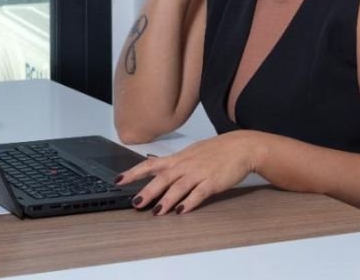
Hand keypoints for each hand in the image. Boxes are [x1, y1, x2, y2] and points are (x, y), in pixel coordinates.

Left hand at [115, 131, 261, 214]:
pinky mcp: (213, 182)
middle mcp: (185, 165)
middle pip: (163, 178)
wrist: (241, 147)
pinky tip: (181, 211)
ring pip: (179, 187)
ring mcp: (199, 173)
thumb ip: (174, 162)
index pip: (151, 165)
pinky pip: (199, 193)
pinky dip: (190, 202)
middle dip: (148, 191)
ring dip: (167, 199)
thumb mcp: (191, 153)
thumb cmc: (217, 151)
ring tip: (156, 212)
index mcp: (179, 159)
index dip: (133, 173)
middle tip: (136, 202)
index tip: (118, 180)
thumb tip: (154, 165)